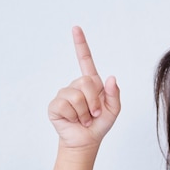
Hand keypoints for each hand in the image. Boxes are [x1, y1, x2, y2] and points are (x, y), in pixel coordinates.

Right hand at [48, 27, 120, 149]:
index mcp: (91, 83)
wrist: (86, 140)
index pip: (85, 60)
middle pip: (86, 82)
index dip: (80, 44)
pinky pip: (65, 105)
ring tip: (85, 118)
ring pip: (76, 96)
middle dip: (94, 101)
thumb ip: (114, 95)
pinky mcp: (55, 105)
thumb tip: (111, 78)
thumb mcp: (113, 110)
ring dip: (85, 112)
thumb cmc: (99, 124)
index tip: (76, 28)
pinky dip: (74, 116)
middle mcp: (76, 85)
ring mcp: (64, 94)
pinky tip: (73, 120)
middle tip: (94, 113)